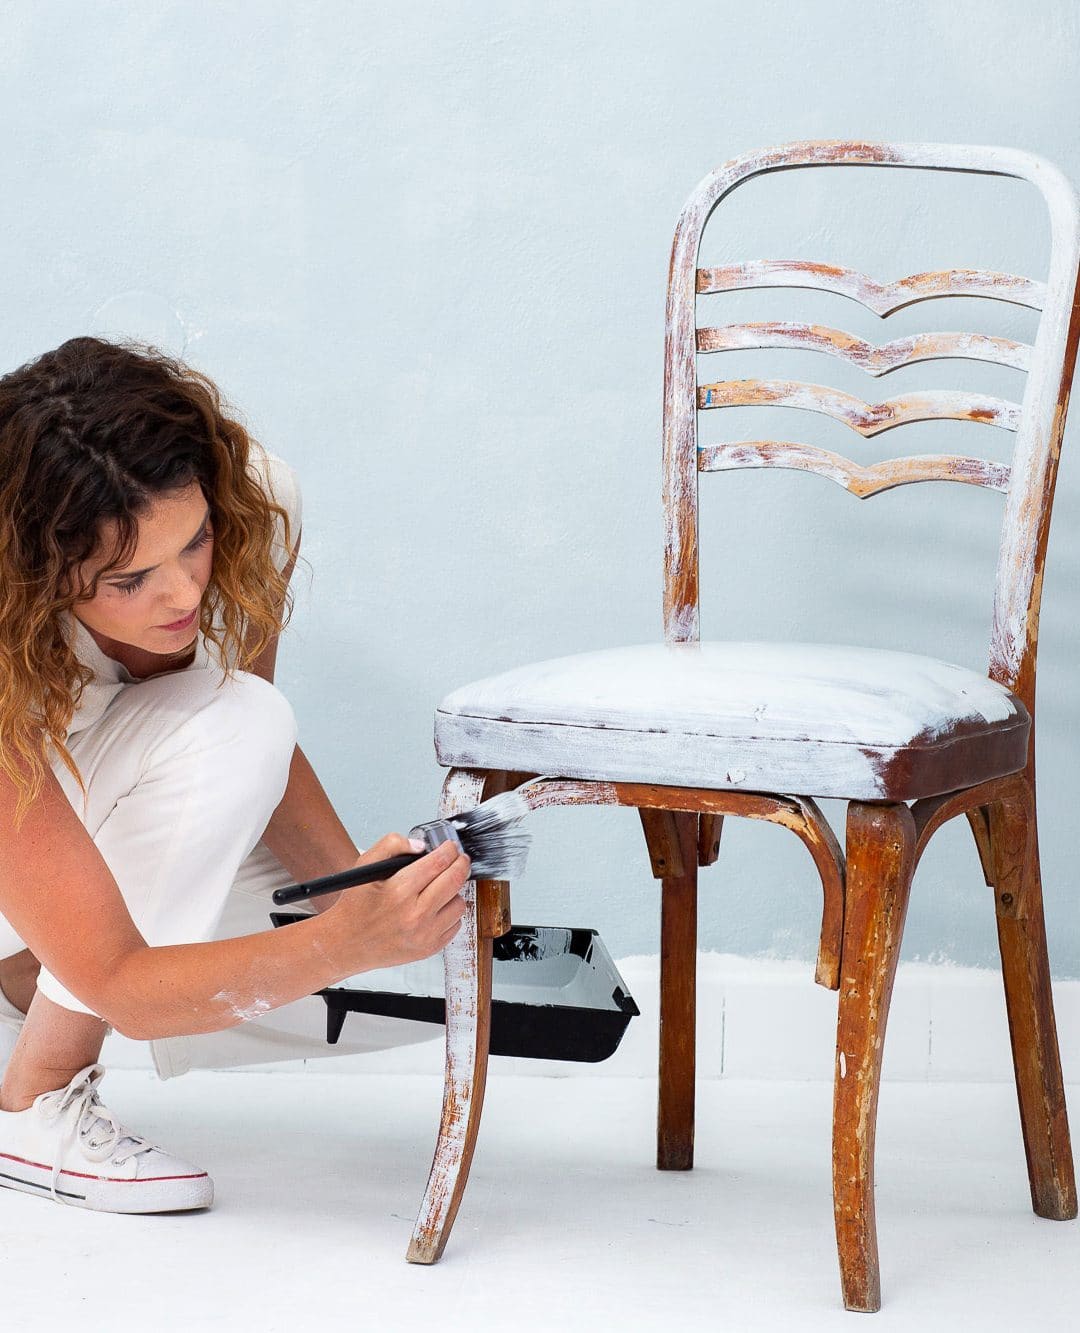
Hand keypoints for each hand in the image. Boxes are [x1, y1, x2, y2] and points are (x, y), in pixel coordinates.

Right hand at [322, 831, 469, 973]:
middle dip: (460, 864)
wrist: (347, 944)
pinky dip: (449, 913)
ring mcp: (424, 935)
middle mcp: (415, 915)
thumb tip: (420, 846)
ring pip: (459, 903)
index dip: (449, 850)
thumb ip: (392, 845)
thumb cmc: (356, 906)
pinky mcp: (429, 949)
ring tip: (441, 887)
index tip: (451, 847)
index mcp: (399, 891)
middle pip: (455, 880)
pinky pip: (456, 924)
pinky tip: (436, 908)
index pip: (438, 863)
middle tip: (458, 859)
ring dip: (454, 891)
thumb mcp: (365, 866)